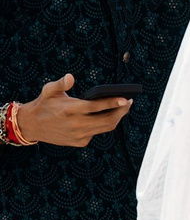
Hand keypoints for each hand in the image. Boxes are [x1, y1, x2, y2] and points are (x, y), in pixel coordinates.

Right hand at [15, 76, 131, 147]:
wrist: (31, 126)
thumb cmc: (44, 104)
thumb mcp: (48, 90)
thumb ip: (61, 84)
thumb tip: (71, 77)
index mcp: (69, 110)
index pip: (96, 107)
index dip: (112, 103)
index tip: (125, 99)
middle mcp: (75, 124)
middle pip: (106, 120)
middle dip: (121, 112)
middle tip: (129, 103)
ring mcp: (78, 135)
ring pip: (104, 128)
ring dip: (116, 119)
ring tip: (123, 109)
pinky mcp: (78, 142)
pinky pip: (96, 133)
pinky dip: (103, 125)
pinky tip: (107, 116)